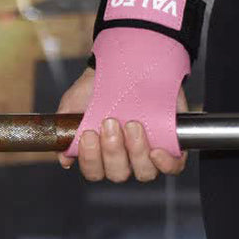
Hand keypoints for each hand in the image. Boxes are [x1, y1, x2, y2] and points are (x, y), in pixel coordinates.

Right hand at [56, 68, 188, 181]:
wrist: (131, 63)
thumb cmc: (101, 87)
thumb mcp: (76, 103)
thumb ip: (66, 130)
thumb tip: (64, 159)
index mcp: (103, 153)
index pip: (95, 173)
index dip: (91, 159)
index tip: (89, 134)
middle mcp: (127, 157)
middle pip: (119, 174)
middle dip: (113, 151)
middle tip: (110, 123)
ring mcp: (151, 151)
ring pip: (145, 172)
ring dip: (136, 151)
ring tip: (132, 125)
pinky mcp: (174, 142)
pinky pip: (174, 166)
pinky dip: (166, 164)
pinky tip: (156, 151)